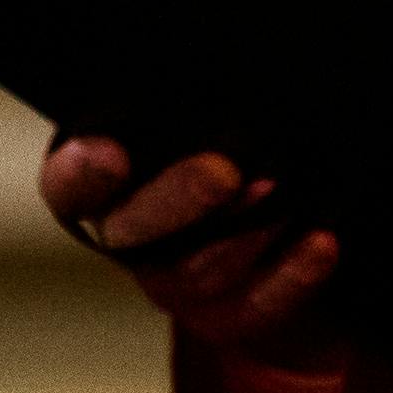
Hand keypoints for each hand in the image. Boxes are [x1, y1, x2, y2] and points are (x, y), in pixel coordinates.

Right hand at [38, 134, 342, 366]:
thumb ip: (195, 119)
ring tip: (279, 193)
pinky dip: (291, 277)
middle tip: (222, 171)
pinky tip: (322, 243)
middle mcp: (127, 242)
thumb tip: (217, 73)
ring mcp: (172, 286)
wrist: (282, 234)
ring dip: (240, 235)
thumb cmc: (229, 153)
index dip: (84, 174)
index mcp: (101, 191)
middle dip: (177, 201)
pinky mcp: (224, 319)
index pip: (69, 186)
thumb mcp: (201, 132)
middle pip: (131, 232)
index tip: (112, 152)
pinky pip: (253, 309)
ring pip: (194, 273)